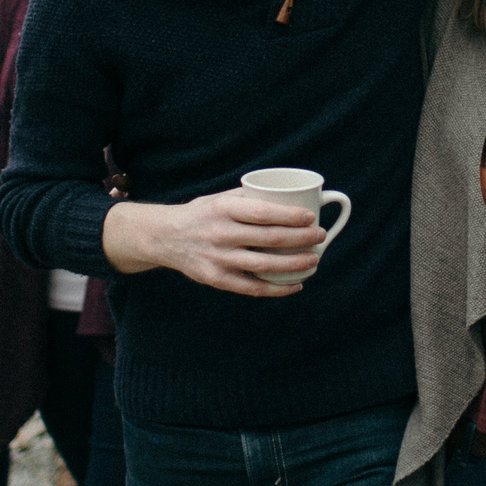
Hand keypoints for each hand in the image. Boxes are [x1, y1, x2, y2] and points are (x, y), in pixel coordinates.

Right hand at [101, 189, 324, 297]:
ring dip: (294, 264)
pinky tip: (295, 285)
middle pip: (269, 239)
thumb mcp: (221, 198)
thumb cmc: (202, 214)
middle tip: (320, 237)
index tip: (310, 218)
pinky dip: (277, 289)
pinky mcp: (216, 279)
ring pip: (264, 265)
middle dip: (300, 239)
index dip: (290, 216)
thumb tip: (291, 197)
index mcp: (224, 209)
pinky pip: (252, 287)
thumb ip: (251, 197)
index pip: (263, 212)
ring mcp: (218, 258)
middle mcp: (220, 233)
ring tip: (314, 261)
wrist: (165, 237)